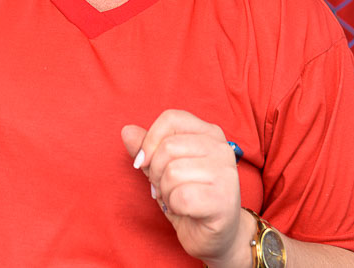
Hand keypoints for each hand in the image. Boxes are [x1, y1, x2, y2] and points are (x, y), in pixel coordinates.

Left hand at [121, 110, 245, 265]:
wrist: (215, 235)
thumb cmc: (189, 197)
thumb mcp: (162, 168)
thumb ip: (147, 148)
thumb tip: (127, 131)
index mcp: (209, 133)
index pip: (171, 118)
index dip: (149, 140)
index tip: (143, 162)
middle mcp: (221, 148)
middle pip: (168, 147)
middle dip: (156, 172)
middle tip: (166, 187)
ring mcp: (226, 173)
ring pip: (172, 172)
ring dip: (166, 191)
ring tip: (177, 198)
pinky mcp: (223, 199)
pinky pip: (181, 197)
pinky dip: (175, 207)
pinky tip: (186, 211)